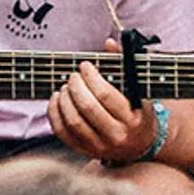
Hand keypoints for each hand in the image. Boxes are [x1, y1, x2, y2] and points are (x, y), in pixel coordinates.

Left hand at [47, 62, 162, 164]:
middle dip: (75, 86)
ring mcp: (99, 146)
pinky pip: (62, 132)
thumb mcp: (137, 89)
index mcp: (131, 120)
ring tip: (65, 87)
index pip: (105, 95)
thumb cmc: (137, 111)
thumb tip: (109, 43)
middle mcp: (116, 136)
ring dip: (64, 99)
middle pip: (87, 108)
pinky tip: (56, 99)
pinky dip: (54, 114)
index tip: (85, 66)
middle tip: (73, 76)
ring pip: (73, 121)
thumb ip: (124, 64)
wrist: (139, 145)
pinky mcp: (84, 151)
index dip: (91, 77)